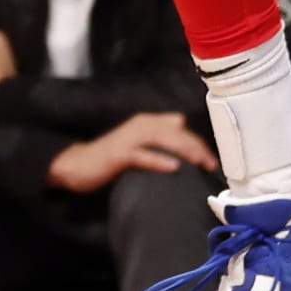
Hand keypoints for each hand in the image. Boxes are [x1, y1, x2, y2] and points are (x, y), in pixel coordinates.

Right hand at [48, 112, 217, 194]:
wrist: (78, 164)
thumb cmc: (111, 159)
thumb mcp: (139, 148)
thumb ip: (157, 146)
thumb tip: (183, 156)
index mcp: (147, 123)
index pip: (180, 127)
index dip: (198, 141)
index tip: (212, 159)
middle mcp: (141, 125)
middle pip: (176, 131)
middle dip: (197, 146)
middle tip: (212, 164)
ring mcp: (130, 138)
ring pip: (163, 139)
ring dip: (185, 150)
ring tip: (201, 162)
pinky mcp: (119, 154)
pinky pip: (143, 155)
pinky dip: (159, 160)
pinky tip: (173, 167)